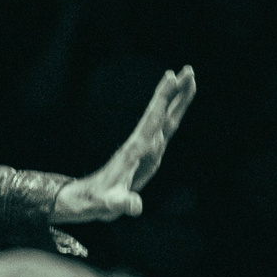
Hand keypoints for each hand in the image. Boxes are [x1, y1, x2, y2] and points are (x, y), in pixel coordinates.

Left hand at [50, 67, 195, 223]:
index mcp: (136, 150)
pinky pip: (164, 128)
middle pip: (161, 112)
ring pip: (164, 118)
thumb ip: (122, 203)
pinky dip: (173, 114)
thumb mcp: (110, 205)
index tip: (171, 77)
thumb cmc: (98, 201)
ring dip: (177, 99)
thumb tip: (133, 206)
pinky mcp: (147, 154)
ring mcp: (145, 148)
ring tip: (189, 80)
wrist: (88, 199)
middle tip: (188, 70)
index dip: (163, 99)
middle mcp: (141, 144)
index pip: (152, 119)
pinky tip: (178, 106)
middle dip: (175, 92)